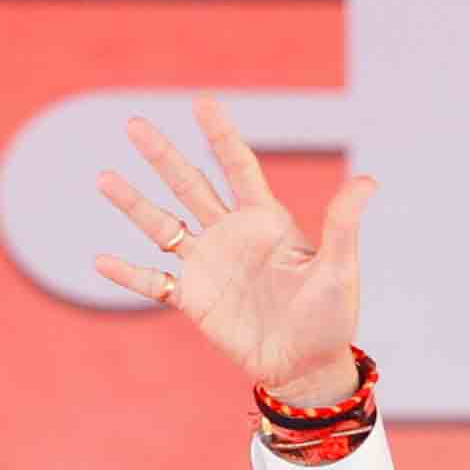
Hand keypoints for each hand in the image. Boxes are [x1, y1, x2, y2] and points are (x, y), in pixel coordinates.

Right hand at [99, 93, 371, 410]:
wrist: (307, 367)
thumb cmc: (331, 318)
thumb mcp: (340, 269)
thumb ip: (344, 225)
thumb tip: (369, 181)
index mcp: (266, 221)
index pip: (238, 167)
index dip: (220, 135)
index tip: (203, 102)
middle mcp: (231, 236)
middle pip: (190, 185)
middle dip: (163, 156)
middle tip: (135, 124)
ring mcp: (209, 266)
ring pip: (163, 226)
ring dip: (134, 204)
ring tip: (104, 178)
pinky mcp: (194, 300)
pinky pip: (155, 282)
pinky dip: (129, 274)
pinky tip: (101, 260)